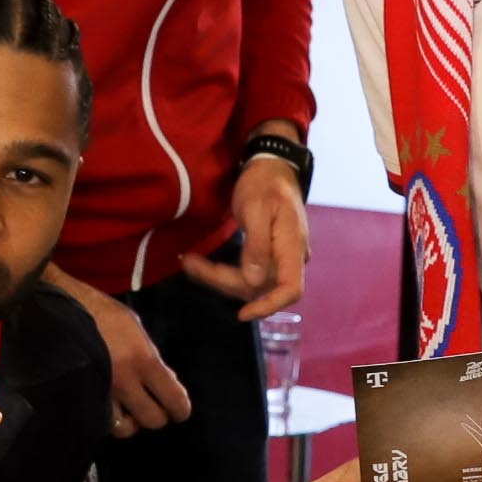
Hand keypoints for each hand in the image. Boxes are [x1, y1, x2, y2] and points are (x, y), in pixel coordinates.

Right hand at [53, 268, 191, 436]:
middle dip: (157, 414)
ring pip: (125, 429)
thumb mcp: (134, 325)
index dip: (180, 409)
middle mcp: (124, 382)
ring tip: (130, 410)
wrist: (58, 308)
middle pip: (153, 420)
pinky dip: (110, 420)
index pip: (174, 400)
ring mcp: (101, 392)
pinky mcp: (81, 396)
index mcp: (143, 360)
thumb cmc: (99, 311)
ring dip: (131, 421)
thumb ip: (152, 355)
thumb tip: (169, 380)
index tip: (179, 409)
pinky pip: (101, 422)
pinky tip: (111, 407)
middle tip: (154, 405)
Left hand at [181, 150, 310, 320]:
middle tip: (189, 263)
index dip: (269, 306)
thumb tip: (254, 282)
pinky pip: (248, 272)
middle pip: (261, 287)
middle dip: (223, 281)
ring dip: (219, 277)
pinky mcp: (268, 255)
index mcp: (292, 247)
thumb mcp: (256, 209)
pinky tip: (203, 265)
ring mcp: (280, 258)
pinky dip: (225, 272)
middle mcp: (290, 258)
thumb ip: (257, 246)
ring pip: (251, 282)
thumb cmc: (265, 183)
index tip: (243, 314)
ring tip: (189, 262)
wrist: (272, 166)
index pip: (290, 290)